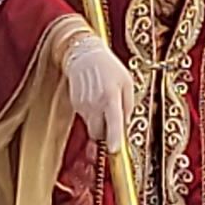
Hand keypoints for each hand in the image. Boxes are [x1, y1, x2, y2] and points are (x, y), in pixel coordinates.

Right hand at [57, 26, 131, 151]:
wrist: (83, 54)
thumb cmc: (108, 66)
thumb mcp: (127, 81)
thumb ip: (128, 104)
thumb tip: (125, 123)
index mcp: (110, 96)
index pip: (113, 122)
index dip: (114, 138)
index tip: (115, 150)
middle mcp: (95, 102)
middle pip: (99, 133)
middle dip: (106, 133)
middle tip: (113, 121)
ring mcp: (83, 105)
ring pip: (92, 126)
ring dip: (99, 122)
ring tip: (104, 102)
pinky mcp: (75, 104)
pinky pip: (86, 117)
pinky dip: (92, 113)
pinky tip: (95, 98)